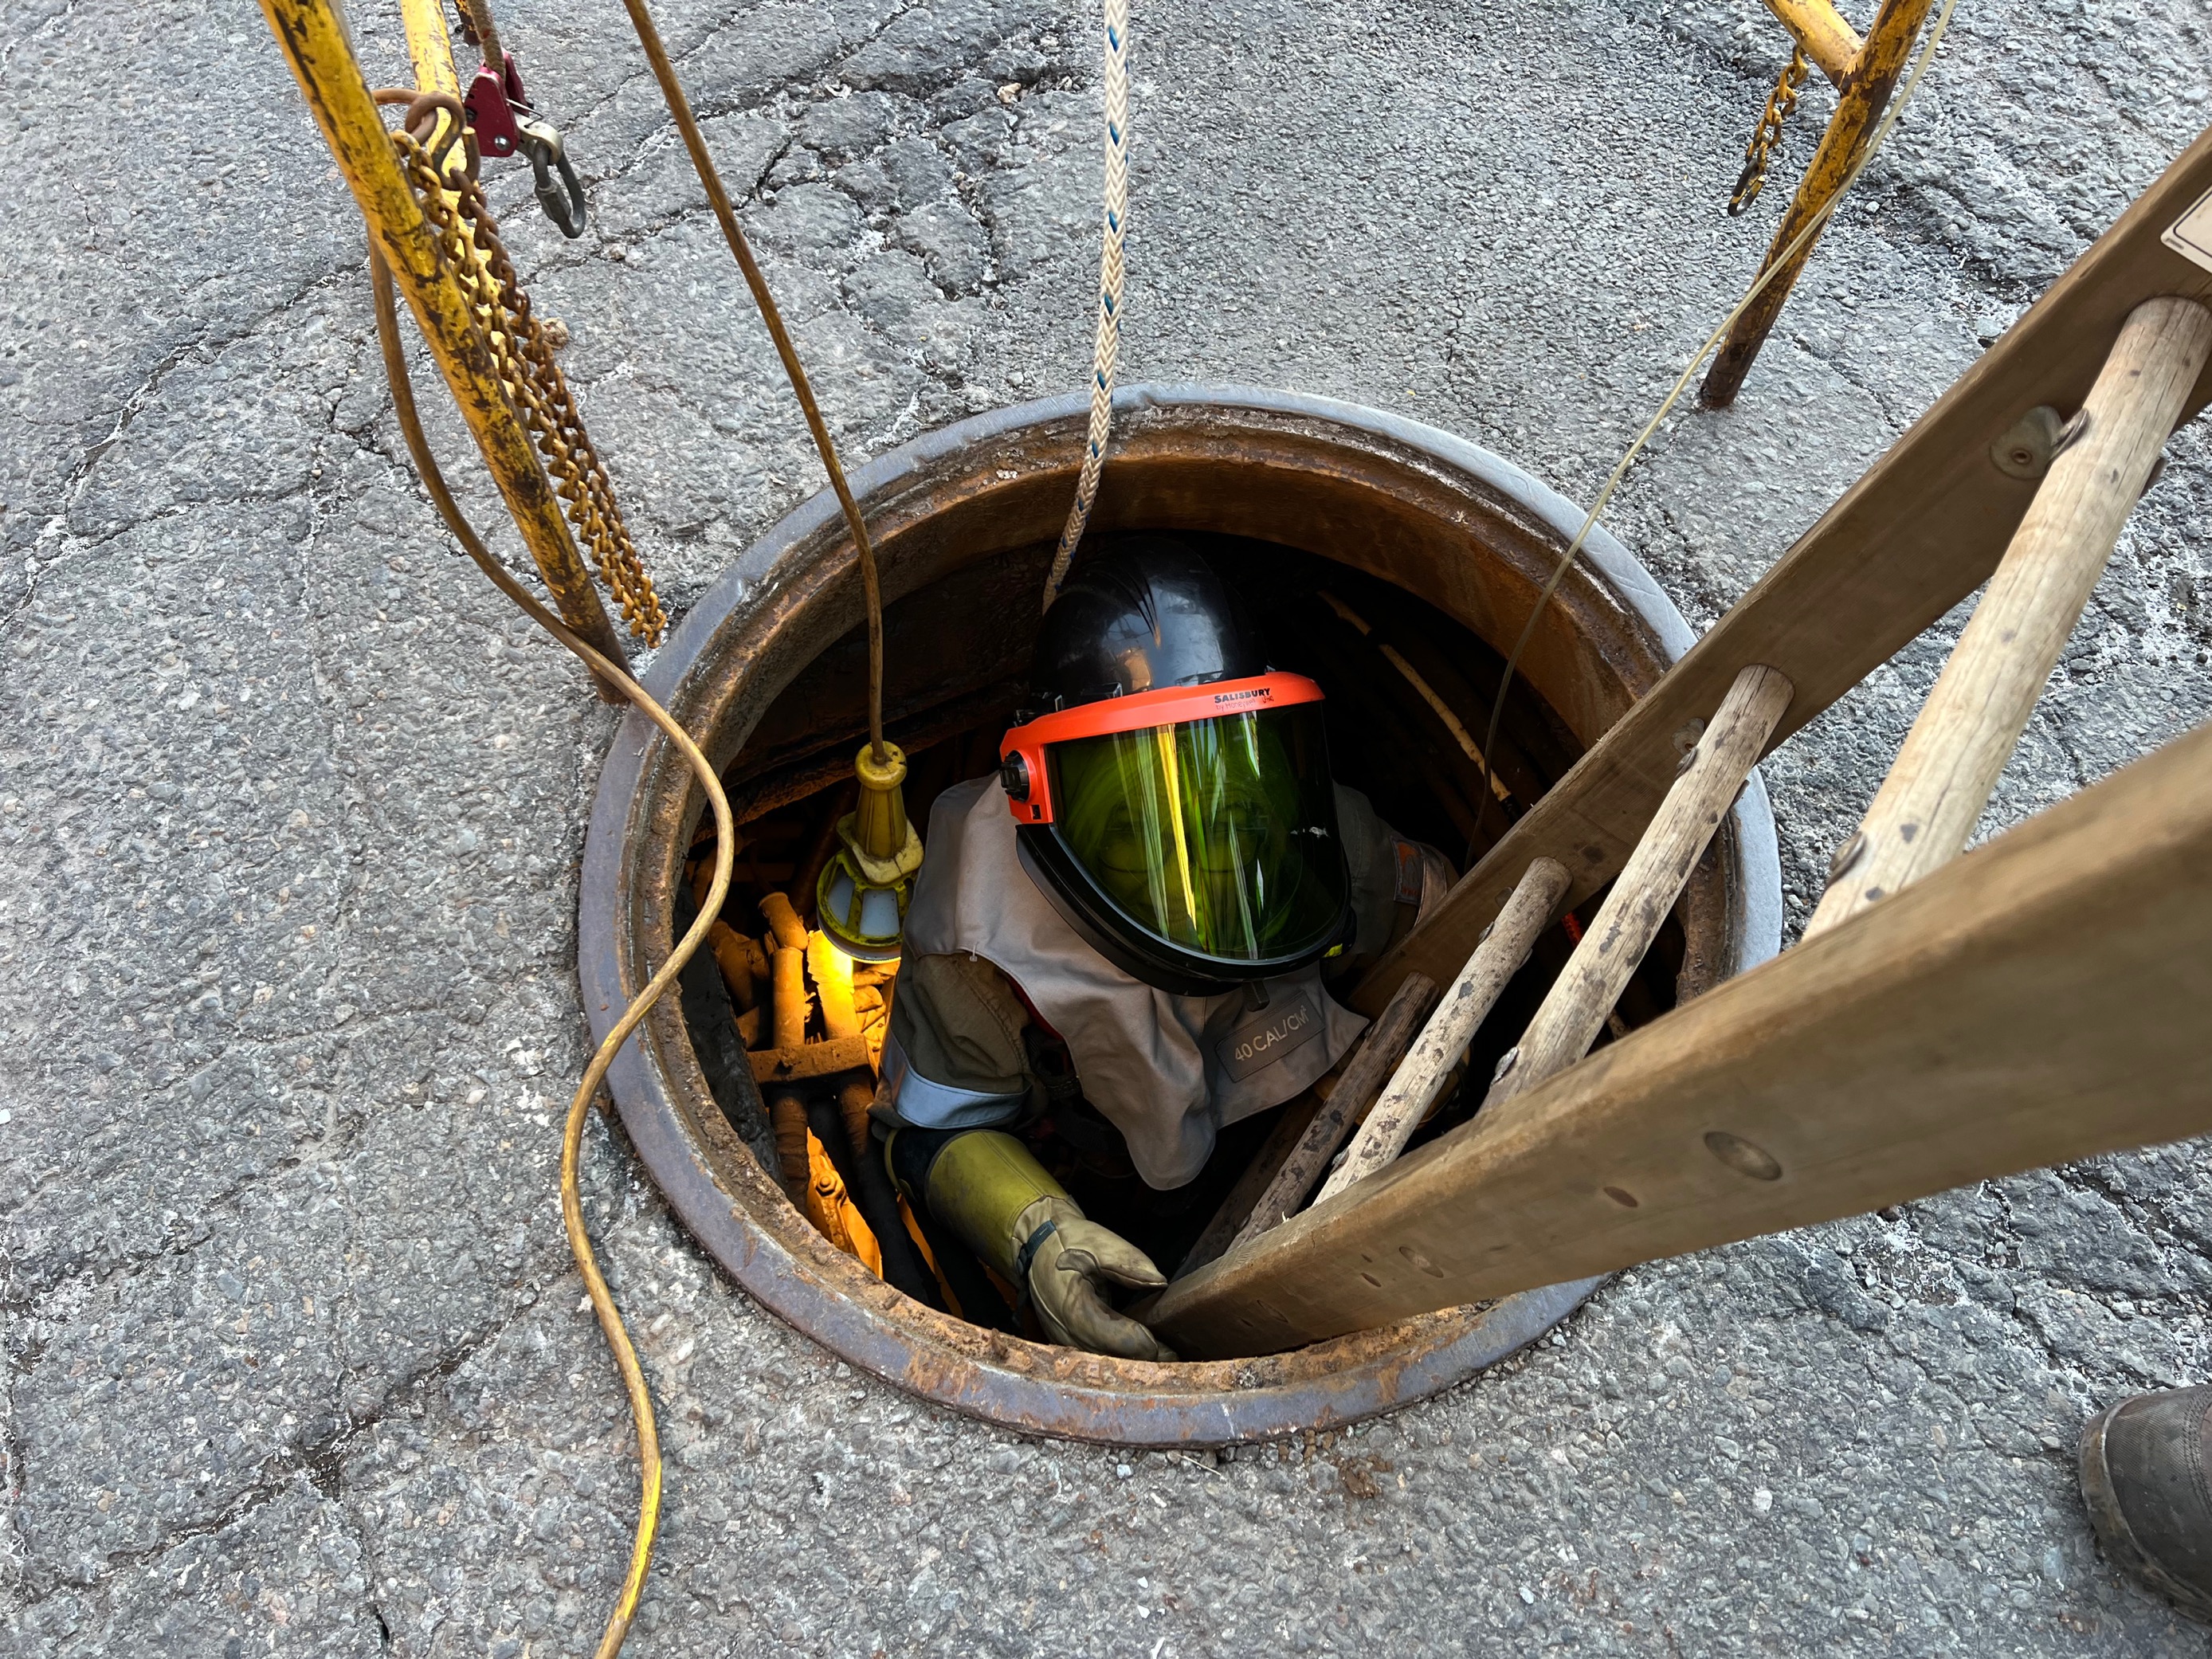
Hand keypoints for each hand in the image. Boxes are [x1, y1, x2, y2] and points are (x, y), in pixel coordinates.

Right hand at [1018, 1197, 1175, 1361]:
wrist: (1037, 1244)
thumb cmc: (1069, 1241)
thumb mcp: (1100, 1243)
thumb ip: (1130, 1263)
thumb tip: (1161, 1283)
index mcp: (1076, 1311)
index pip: (1122, 1343)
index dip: (1149, 1343)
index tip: (1171, 1341)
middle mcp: (1067, 1335)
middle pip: (1115, 1361)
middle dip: (1145, 1358)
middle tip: (1174, 1352)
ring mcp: (1063, 1342)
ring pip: (1105, 1364)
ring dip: (1131, 1360)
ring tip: (1161, 1352)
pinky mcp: (1066, 1342)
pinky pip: (1096, 1357)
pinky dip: (1117, 1355)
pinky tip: (1137, 1348)